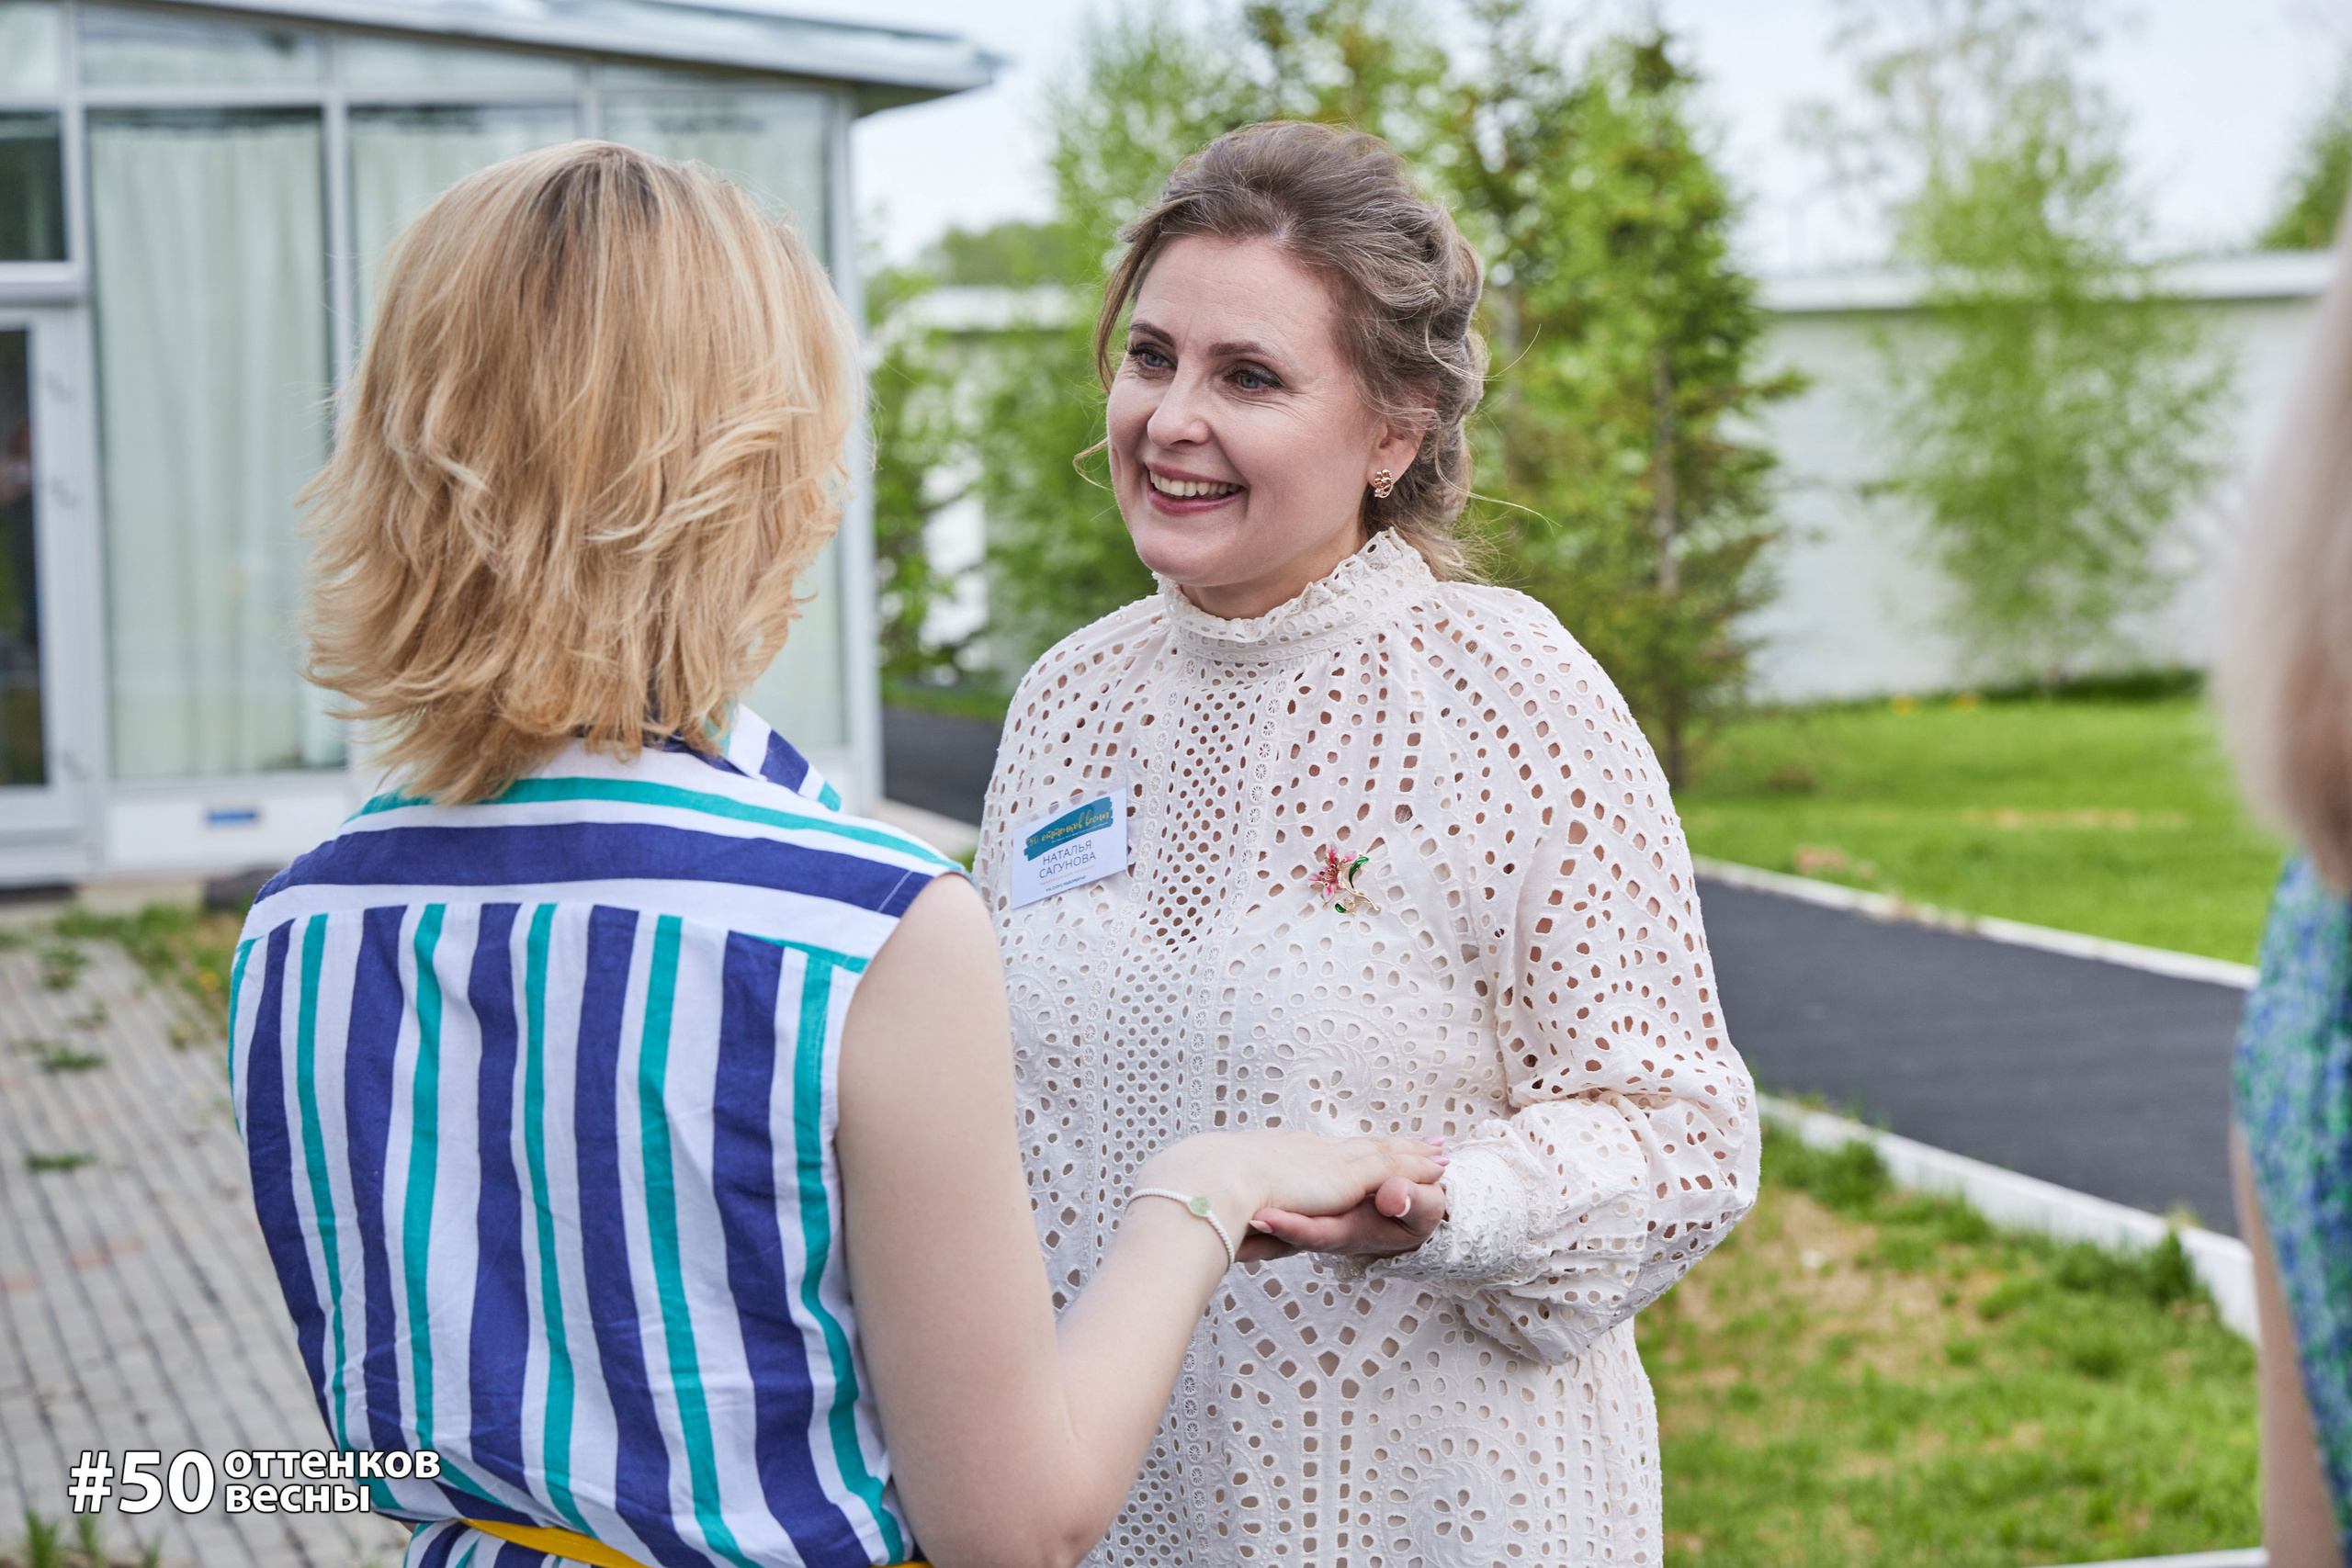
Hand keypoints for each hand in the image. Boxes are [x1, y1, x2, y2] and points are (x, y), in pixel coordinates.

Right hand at [1141, 1131, 1444, 1260]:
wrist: (1211, 1183)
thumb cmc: (1208, 1195)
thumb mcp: (1230, 1203)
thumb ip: (1247, 1214)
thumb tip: (1239, 1229)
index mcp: (1284, 1155)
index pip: (1329, 1152)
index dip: (1354, 1150)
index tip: (1371, 1147)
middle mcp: (1310, 1151)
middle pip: (1363, 1145)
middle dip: (1394, 1145)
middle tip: (1426, 1142)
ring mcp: (1329, 1160)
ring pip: (1384, 1152)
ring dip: (1415, 1153)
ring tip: (1443, 1153)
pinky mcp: (1344, 1175)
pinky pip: (1391, 1167)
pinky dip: (1416, 1166)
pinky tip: (1438, 1170)